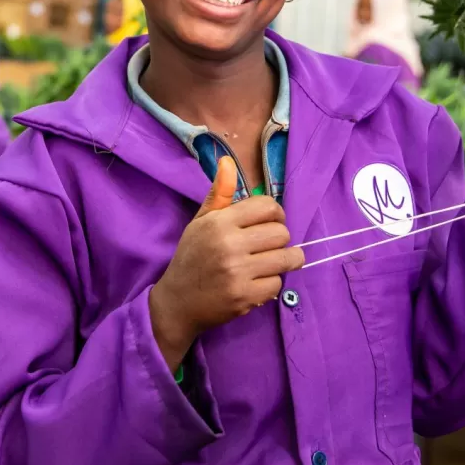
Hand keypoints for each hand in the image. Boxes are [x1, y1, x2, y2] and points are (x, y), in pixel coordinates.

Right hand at [148, 157, 303, 370]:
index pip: (268, 207)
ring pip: (287, 258)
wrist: (177, 303)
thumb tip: (228, 161)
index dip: (275, 214)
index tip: (269, 223)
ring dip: (283, 261)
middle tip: (266, 247)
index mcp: (219, 222)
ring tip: (271, 263)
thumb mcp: (200, 223)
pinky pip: (278, 284)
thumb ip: (219, 194)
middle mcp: (229, 244)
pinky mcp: (245, 297)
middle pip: (282, 233)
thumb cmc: (191, 258)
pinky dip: (271, 284)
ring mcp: (238, 272)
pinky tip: (257, 283)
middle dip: (279, 240)